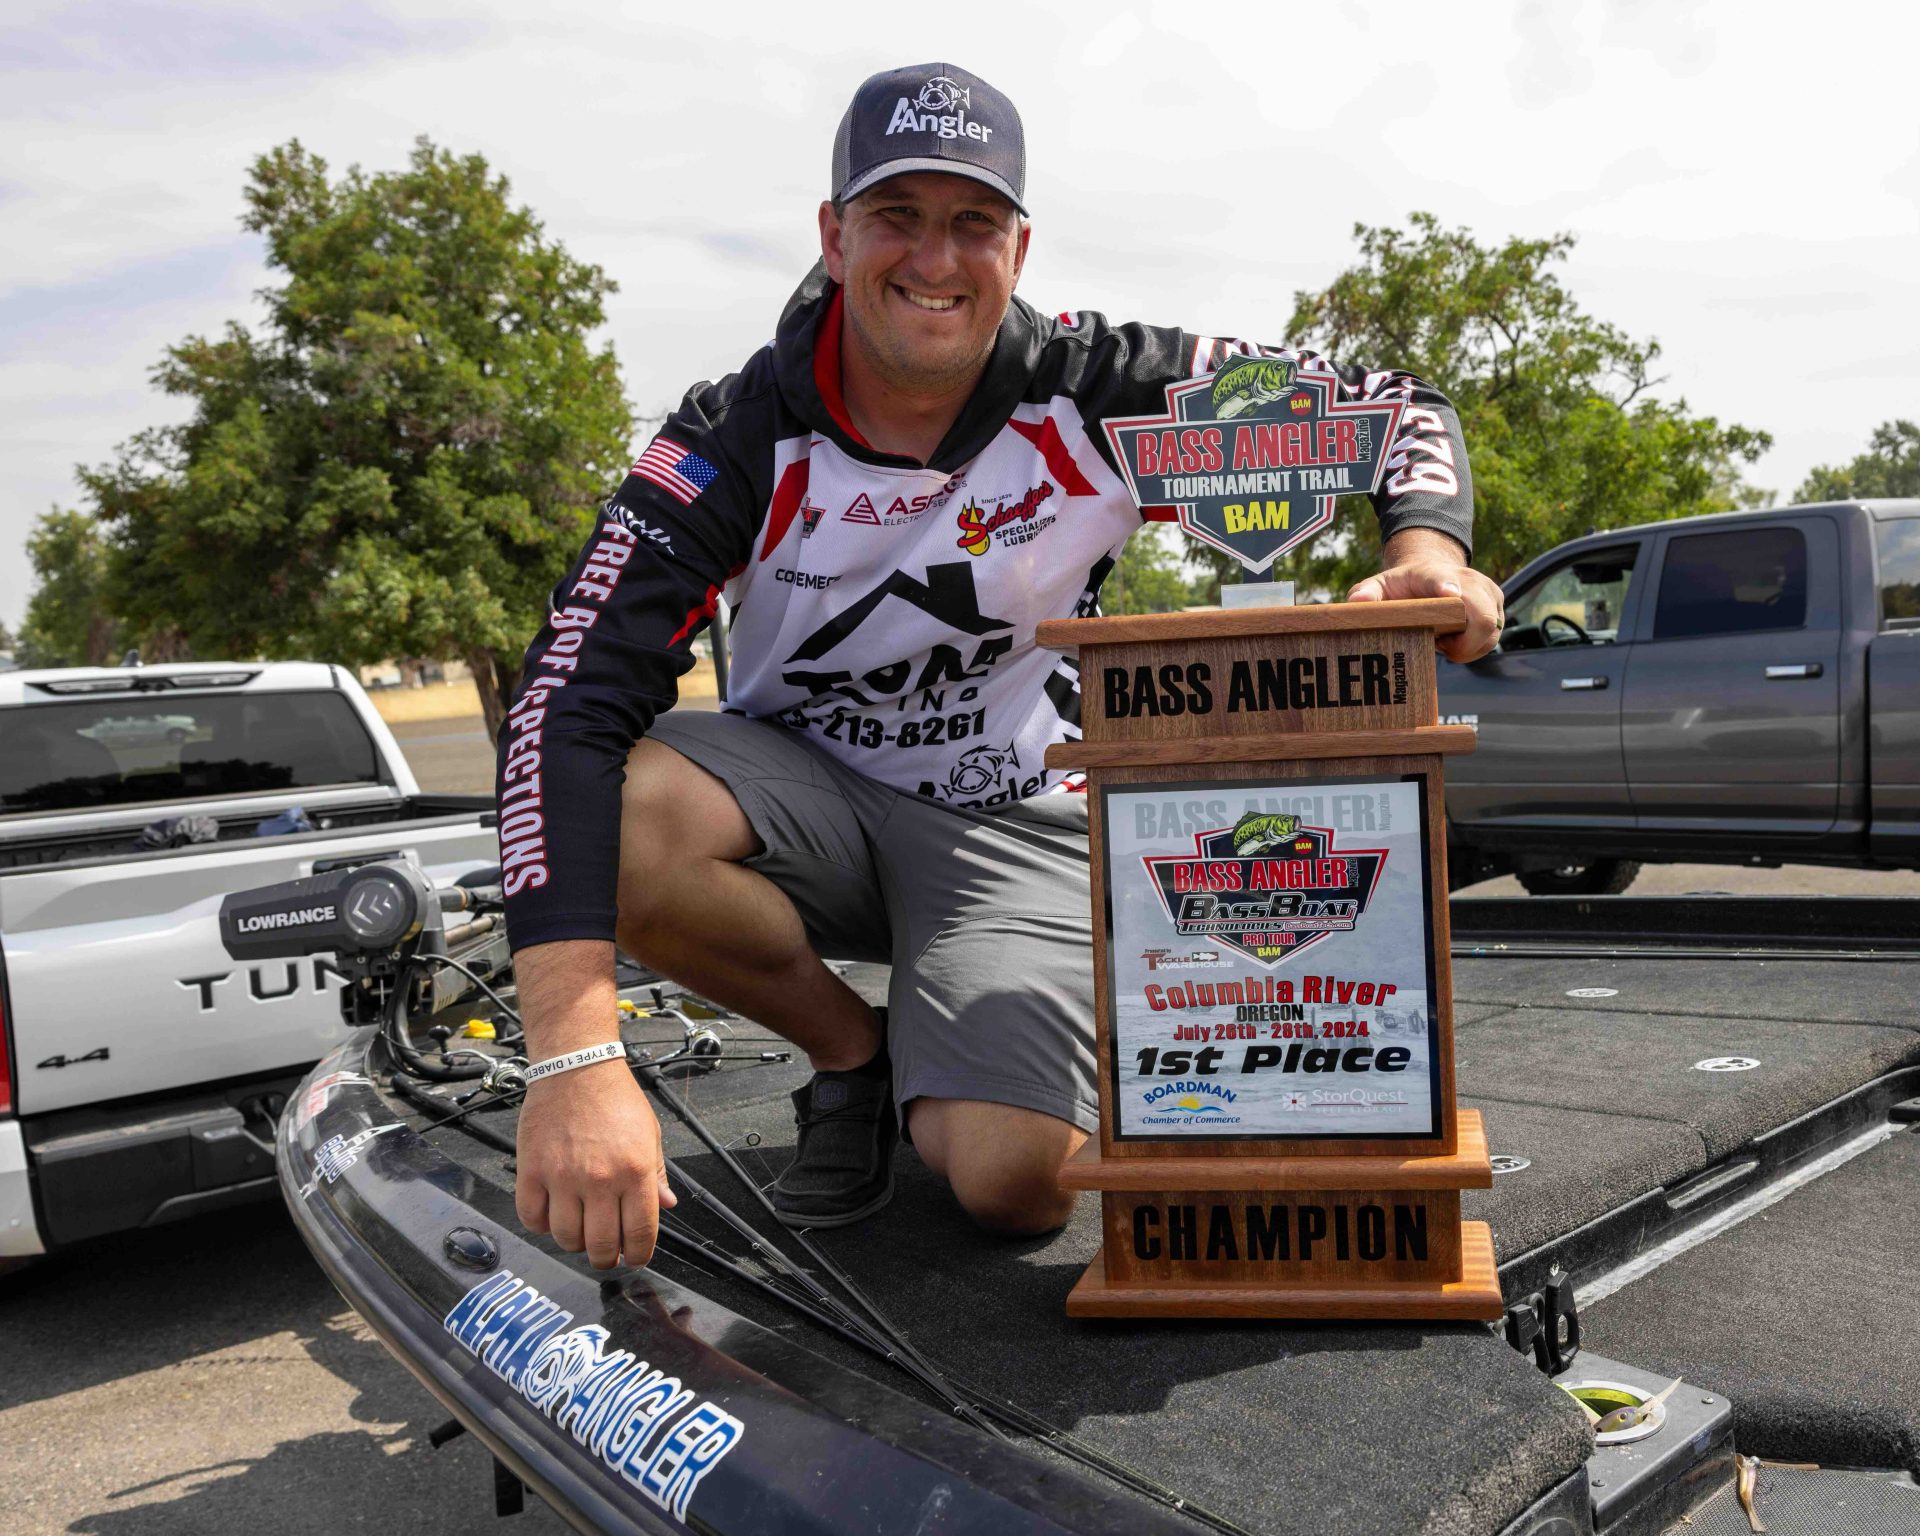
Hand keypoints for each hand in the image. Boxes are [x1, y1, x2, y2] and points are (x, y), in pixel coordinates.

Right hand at [515, 1060, 676, 1268]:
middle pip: (602, 1246)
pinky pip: (532, 1219)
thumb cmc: (615, 1098)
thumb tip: (666, 1205)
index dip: (640, 1255)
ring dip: (575, 1242)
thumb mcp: (650, 1133)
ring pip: (567, 1239)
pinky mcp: (532, 1171)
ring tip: (580, 1228)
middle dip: (607, 1258)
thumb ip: (657, 1174)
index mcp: (635, 1170)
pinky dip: (542, 1224)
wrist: (576, 1068)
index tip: (636, 1257)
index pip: (640, 1233)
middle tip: (606, 1252)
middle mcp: (600, 1179)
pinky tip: (552, 1212)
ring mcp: (563, 1177)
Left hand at [1348, 528, 1503, 662]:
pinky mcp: (1497, 603)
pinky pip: (1493, 637)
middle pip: (1482, 617)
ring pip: (1491, 631)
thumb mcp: (1380, 586)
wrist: (1432, 571)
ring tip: (1444, 639)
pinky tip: (1455, 638)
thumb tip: (1356, 601)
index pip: (1444, 580)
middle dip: (1465, 644)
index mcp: (1434, 574)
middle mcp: (1467, 579)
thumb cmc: (1403, 585)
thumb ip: (1366, 593)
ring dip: (1467, 647)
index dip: (1448, 588)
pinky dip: (1474, 646)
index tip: (1450, 595)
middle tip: (1441, 645)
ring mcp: (1487, 590)